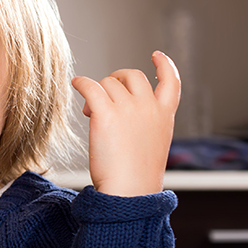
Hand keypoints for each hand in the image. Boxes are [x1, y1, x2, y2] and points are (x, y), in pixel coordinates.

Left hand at [71, 51, 179, 196]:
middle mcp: (149, 107)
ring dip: (96, 92)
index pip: (171, 82)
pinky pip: (90, 87)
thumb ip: (145, 125)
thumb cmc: (136, 176)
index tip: (157, 56)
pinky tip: (75, 84)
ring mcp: (129, 109)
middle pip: (132, 76)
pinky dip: (81, 83)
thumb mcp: (151, 146)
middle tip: (104, 96)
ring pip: (108, 83)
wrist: (130, 191)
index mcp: (164, 116)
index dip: (165, 66)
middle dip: (116, 80)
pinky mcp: (106, 114)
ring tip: (89, 112)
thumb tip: (120, 113)